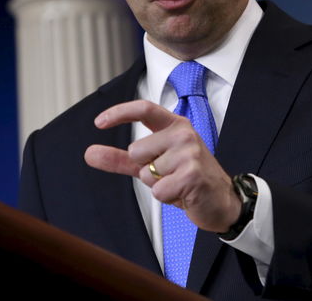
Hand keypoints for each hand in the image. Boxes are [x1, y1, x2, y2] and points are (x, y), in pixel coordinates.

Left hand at [84, 100, 240, 232]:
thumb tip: (90, 153)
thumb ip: (121, 159)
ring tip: (178, 183)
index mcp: (175, 126)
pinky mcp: (192, 174)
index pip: (144, 110)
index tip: (99, 122)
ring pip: (146, 173)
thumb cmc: (189, 178)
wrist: (221, 200)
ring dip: (158, 185)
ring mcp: (190, 153)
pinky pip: (158, 190)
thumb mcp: (153, 164)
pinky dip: (166, 197)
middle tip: (169, 173)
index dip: (119, 113)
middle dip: (145, 169)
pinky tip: (183, 193)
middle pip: (137, 150)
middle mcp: (183, 134)